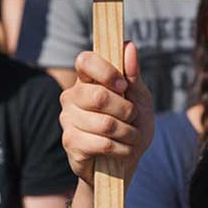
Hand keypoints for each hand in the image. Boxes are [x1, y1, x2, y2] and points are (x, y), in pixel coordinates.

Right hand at [59, 42, 154, 187]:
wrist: (125, 163)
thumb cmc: (132, 124)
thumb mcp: (139, 98)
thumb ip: (133, 74)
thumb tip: (129, 45)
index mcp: (86, 78)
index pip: (85, 60)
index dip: (106, 71)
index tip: (124, 86)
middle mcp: (71, 95)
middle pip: (98, 95)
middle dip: (125, 110)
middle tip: (133, 117)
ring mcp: (67, 119)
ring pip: (104, 123)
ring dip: (127, 132)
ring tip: (131, 136)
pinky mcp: (70, 143)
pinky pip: (101, 143)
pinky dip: (121, 148)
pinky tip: (122, 150)